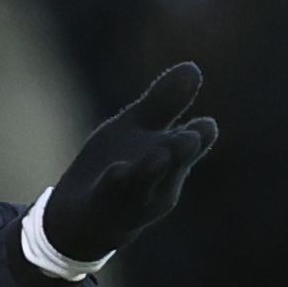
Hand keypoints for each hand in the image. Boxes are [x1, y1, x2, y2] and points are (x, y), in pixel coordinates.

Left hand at [40, 64, 219, 262]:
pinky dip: (116, 182)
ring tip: (160, 153)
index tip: (205, 125)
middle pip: (177, 162)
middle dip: (183, 151)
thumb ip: (165, 101)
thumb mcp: (139, 128)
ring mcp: (133, 196)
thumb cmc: (120, 170)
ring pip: (148, 181)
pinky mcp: (103, 206)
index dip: (201, 134)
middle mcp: (160, 179)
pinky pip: (111, 194)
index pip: (197, 142)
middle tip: (191, 138)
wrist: (81, 220)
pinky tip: (117, 170)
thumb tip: (194, 67)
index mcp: (172, 156)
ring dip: (154, 168)